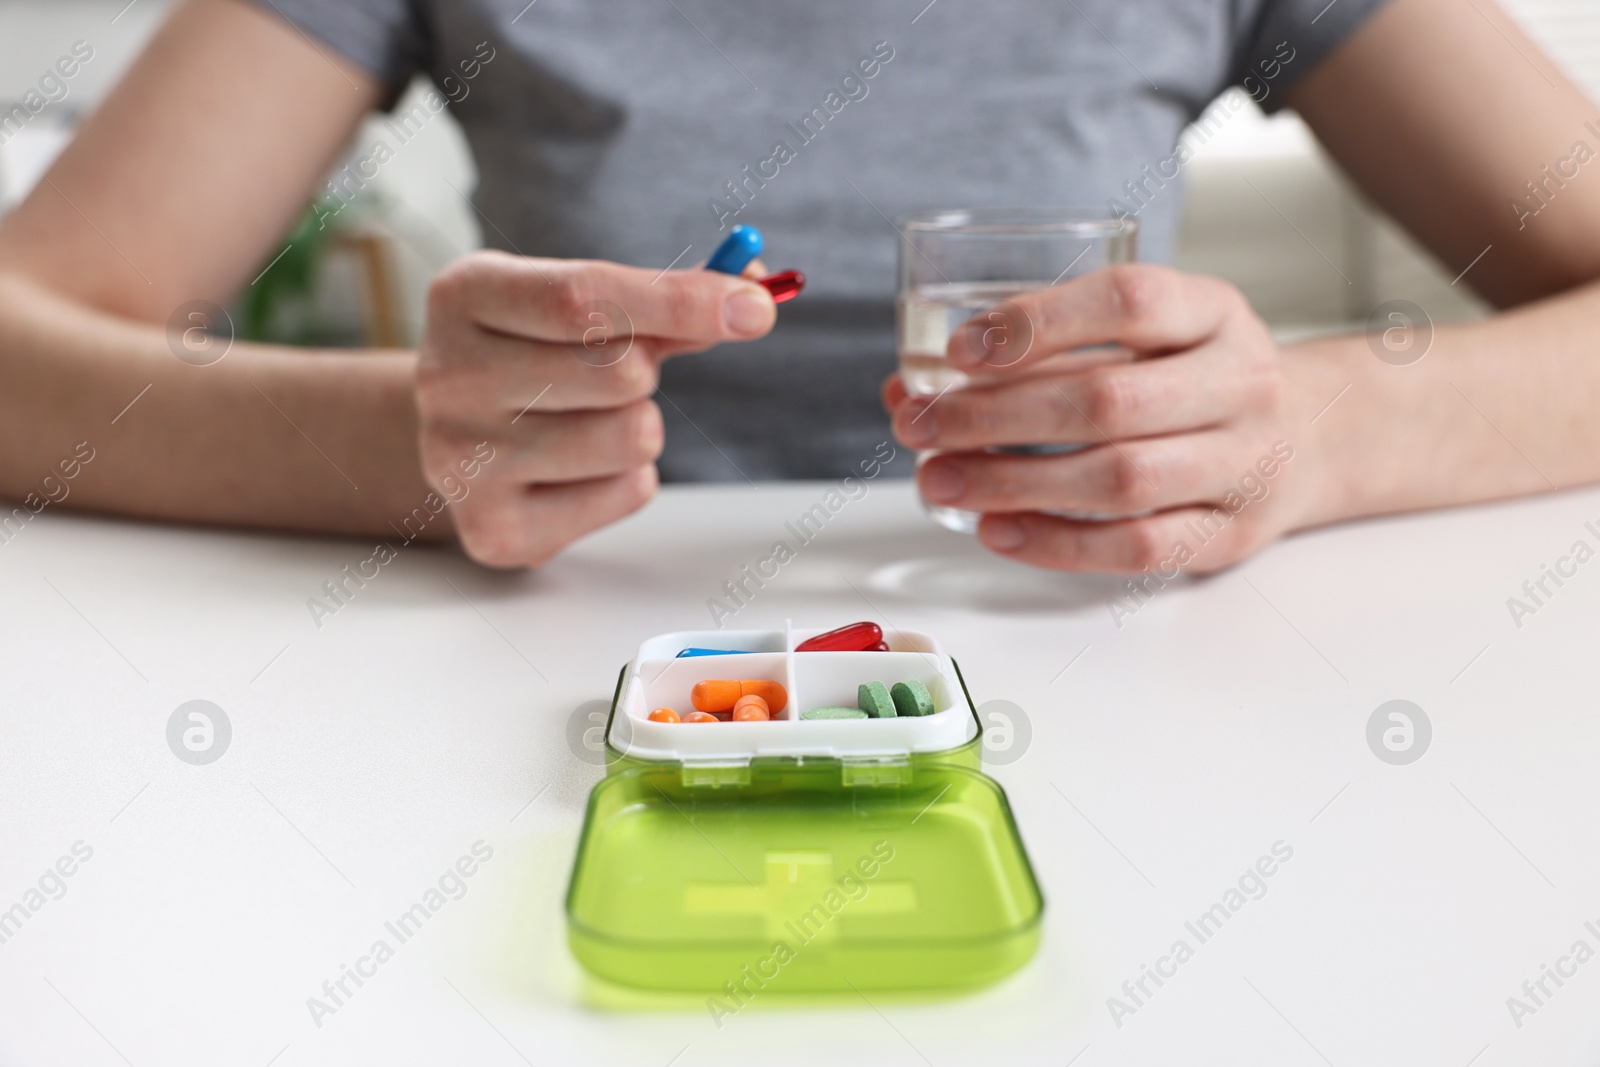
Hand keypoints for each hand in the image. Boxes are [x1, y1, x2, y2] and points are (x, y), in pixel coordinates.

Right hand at [416, 250, 775, 565]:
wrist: (456, 437)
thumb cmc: (533, 354)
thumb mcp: (580, 305)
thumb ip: (662, 298)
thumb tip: (753, 294)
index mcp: (465, 295)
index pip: (584, 296)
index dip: (680, 300)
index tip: (755, 306)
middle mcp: (448, 377)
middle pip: (620, 371)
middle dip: (647, 370)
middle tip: (614, 373)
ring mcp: (462, 460)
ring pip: (634, 436)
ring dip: (639, 426)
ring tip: (587, 423)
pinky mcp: (493, 530)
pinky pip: (629, 493)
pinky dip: (627, 481)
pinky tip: (576, 472)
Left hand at [884, 264, 1321, 573]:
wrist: (1310, 439)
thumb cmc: (1192, 379)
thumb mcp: (1146, 335)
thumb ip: (1043, 351)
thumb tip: (907, 385)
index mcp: (1214, 312)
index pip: (1129, 301)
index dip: (1038, 323)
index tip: (958, 348)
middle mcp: (1240, 383)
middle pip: (1107, 399)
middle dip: (996, 415)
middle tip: (921, 426)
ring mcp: (1245, 463)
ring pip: (1120, 479)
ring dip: (1013, 482)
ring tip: (939, 479)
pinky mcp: (1230, 533)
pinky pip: (1138, 547)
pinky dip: (1057, 543)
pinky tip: (995, 529)